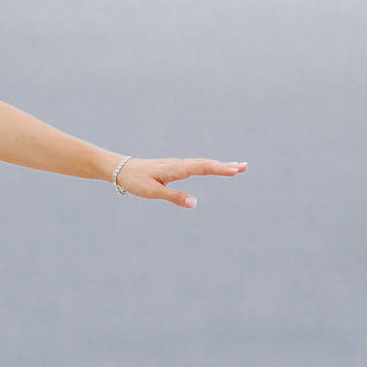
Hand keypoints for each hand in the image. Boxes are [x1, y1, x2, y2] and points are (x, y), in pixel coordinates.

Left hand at [117, 158, 246, 208]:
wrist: (122, 169)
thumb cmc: (136, 181)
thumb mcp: (154, 192)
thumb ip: (175, 197)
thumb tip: (195, 203)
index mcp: (176, 169)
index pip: (203, 167)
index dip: (220, 169)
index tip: (235, 170)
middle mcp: (179, 164)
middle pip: (207, 164)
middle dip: (226, 165)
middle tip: (245, 167)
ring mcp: (178, 165)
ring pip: (202, 164)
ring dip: (219, 165)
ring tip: (236, 167)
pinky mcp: (175, 167)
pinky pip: (196, 166)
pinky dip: (209, 166)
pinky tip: (214, 168)